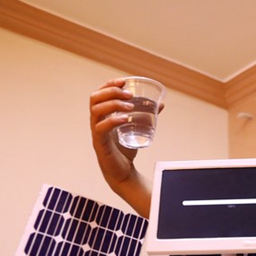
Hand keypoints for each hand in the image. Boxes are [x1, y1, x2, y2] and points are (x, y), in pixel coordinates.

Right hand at [88, 78, 162, 216]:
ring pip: (95, 110)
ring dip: (113, 104)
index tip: (124, 81)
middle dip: (111, 91)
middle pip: (94, 98)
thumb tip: (160, 104)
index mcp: (102, 116)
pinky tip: (125, 119)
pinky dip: (113, 120)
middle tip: (128, 94)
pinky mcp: (99, 144)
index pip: (100, 94)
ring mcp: (96, 133)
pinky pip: (100, 128)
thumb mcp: (136, 129)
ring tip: (130, 106)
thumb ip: (146, 116)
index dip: (110, 84)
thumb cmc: (125, 150)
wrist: (122, 173)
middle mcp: (96, 122)